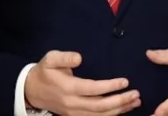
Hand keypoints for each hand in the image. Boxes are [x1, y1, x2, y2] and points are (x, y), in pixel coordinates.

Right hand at [25, 51, 140, 114]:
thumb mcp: (50, 59)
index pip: (93, 89)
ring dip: (119, 110)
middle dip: (120, 101)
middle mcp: (72, 104)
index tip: (125, 81)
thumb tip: (79, 58)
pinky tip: (123, 110)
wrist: (31, 91)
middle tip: (136, 94)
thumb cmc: (44, 72)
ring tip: (135, 102)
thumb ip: (64, 57)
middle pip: (100, 106)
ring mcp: (74, 113)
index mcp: (68, 88)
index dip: (110, 86)